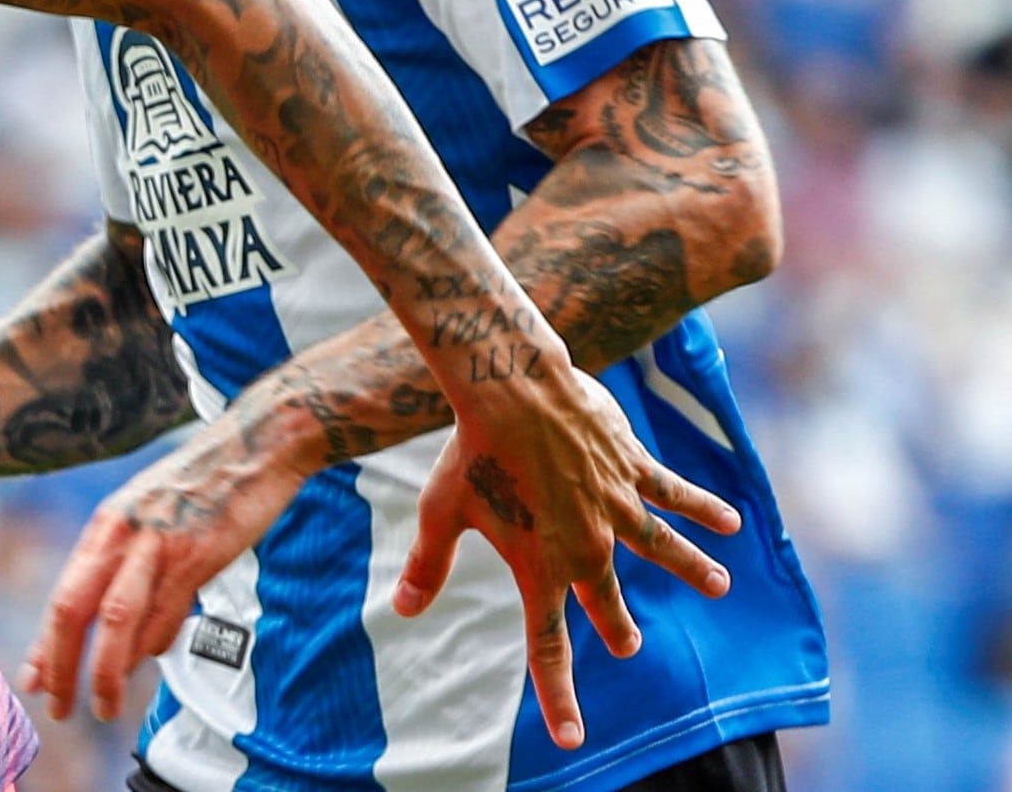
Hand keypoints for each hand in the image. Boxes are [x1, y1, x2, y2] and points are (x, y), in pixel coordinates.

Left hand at [21, 420, 301, 723]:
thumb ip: (128, 571)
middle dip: (61, 665)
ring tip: (102, 707)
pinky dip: (155, 645)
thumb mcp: (147, 520)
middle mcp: (122, 534)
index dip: (45, 644)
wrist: (253, 445)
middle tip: (56, 708)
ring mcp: (159, 543)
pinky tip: (149, 662)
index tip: (32, 682)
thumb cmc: (200, 489)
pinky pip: (168, 611)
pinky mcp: (199, 553)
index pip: (63, 595)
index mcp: (106, 526)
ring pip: (117, 619)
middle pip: (76, 609)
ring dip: (106, 670)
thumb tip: (122, 642)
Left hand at [397, 369, 739, 749]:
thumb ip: (429, 565)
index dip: (558, 697)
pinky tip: (730, 522)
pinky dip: (703, 509)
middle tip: (627, 645)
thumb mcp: (442, 512)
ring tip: (720, 586)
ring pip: (662, 547)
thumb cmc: (471, 452)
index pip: (548, 647)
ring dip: (692, 568)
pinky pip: (674, 494)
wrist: (511, 392)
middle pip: (606, 599)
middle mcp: (587, 546)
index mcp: (540, 566)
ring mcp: (616, 507)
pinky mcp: (632, 469)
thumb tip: (402, 610)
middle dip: (617, 626)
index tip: (572, 739)